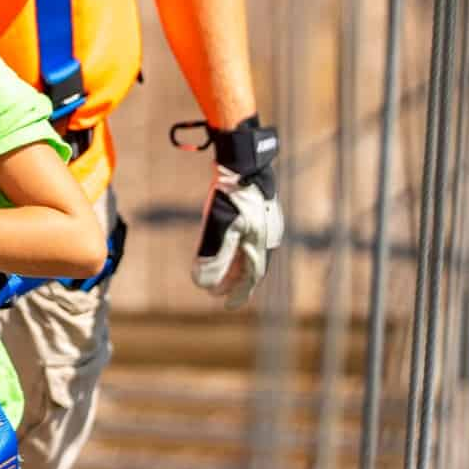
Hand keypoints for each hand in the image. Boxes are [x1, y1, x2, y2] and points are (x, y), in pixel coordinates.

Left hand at [192, 163, 283, 309]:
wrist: (244, 163)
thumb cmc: (233, 196)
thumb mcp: (222, 226)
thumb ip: (214, 256)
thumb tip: (203, 283)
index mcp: (260, 244)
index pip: (250, 278)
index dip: (238, 293)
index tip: (226, 305)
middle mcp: (265, 237)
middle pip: (250, 268)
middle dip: (234, 282)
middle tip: (218, 293)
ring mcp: (264, 224)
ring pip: (249, 253)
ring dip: (234, 266)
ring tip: (220, 273)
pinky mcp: (258, 212)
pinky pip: (248, 238)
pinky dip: (237, 249)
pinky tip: (228, 246)